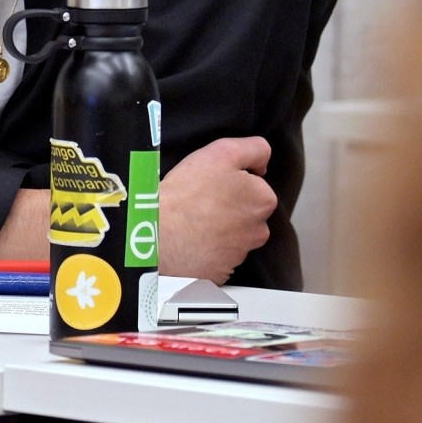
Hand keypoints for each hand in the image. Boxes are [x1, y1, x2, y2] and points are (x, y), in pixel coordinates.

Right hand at [158, 136, 276, 282]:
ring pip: (230, 236)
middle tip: (198, 202)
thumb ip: (253, 149)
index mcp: (263, 200)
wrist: (158, 240)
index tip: (210, 183)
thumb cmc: (187, 195)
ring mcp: (238, 255)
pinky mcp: (219, 274)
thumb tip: (263, 161)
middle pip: (244, 213)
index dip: (230, 181)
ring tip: (189, 223)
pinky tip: (187, 242)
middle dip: (227, 208)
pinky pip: (214, 257)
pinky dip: (204, 250)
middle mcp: (258, 231)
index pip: (253, 185)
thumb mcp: (222, 153)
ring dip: (216, 230)